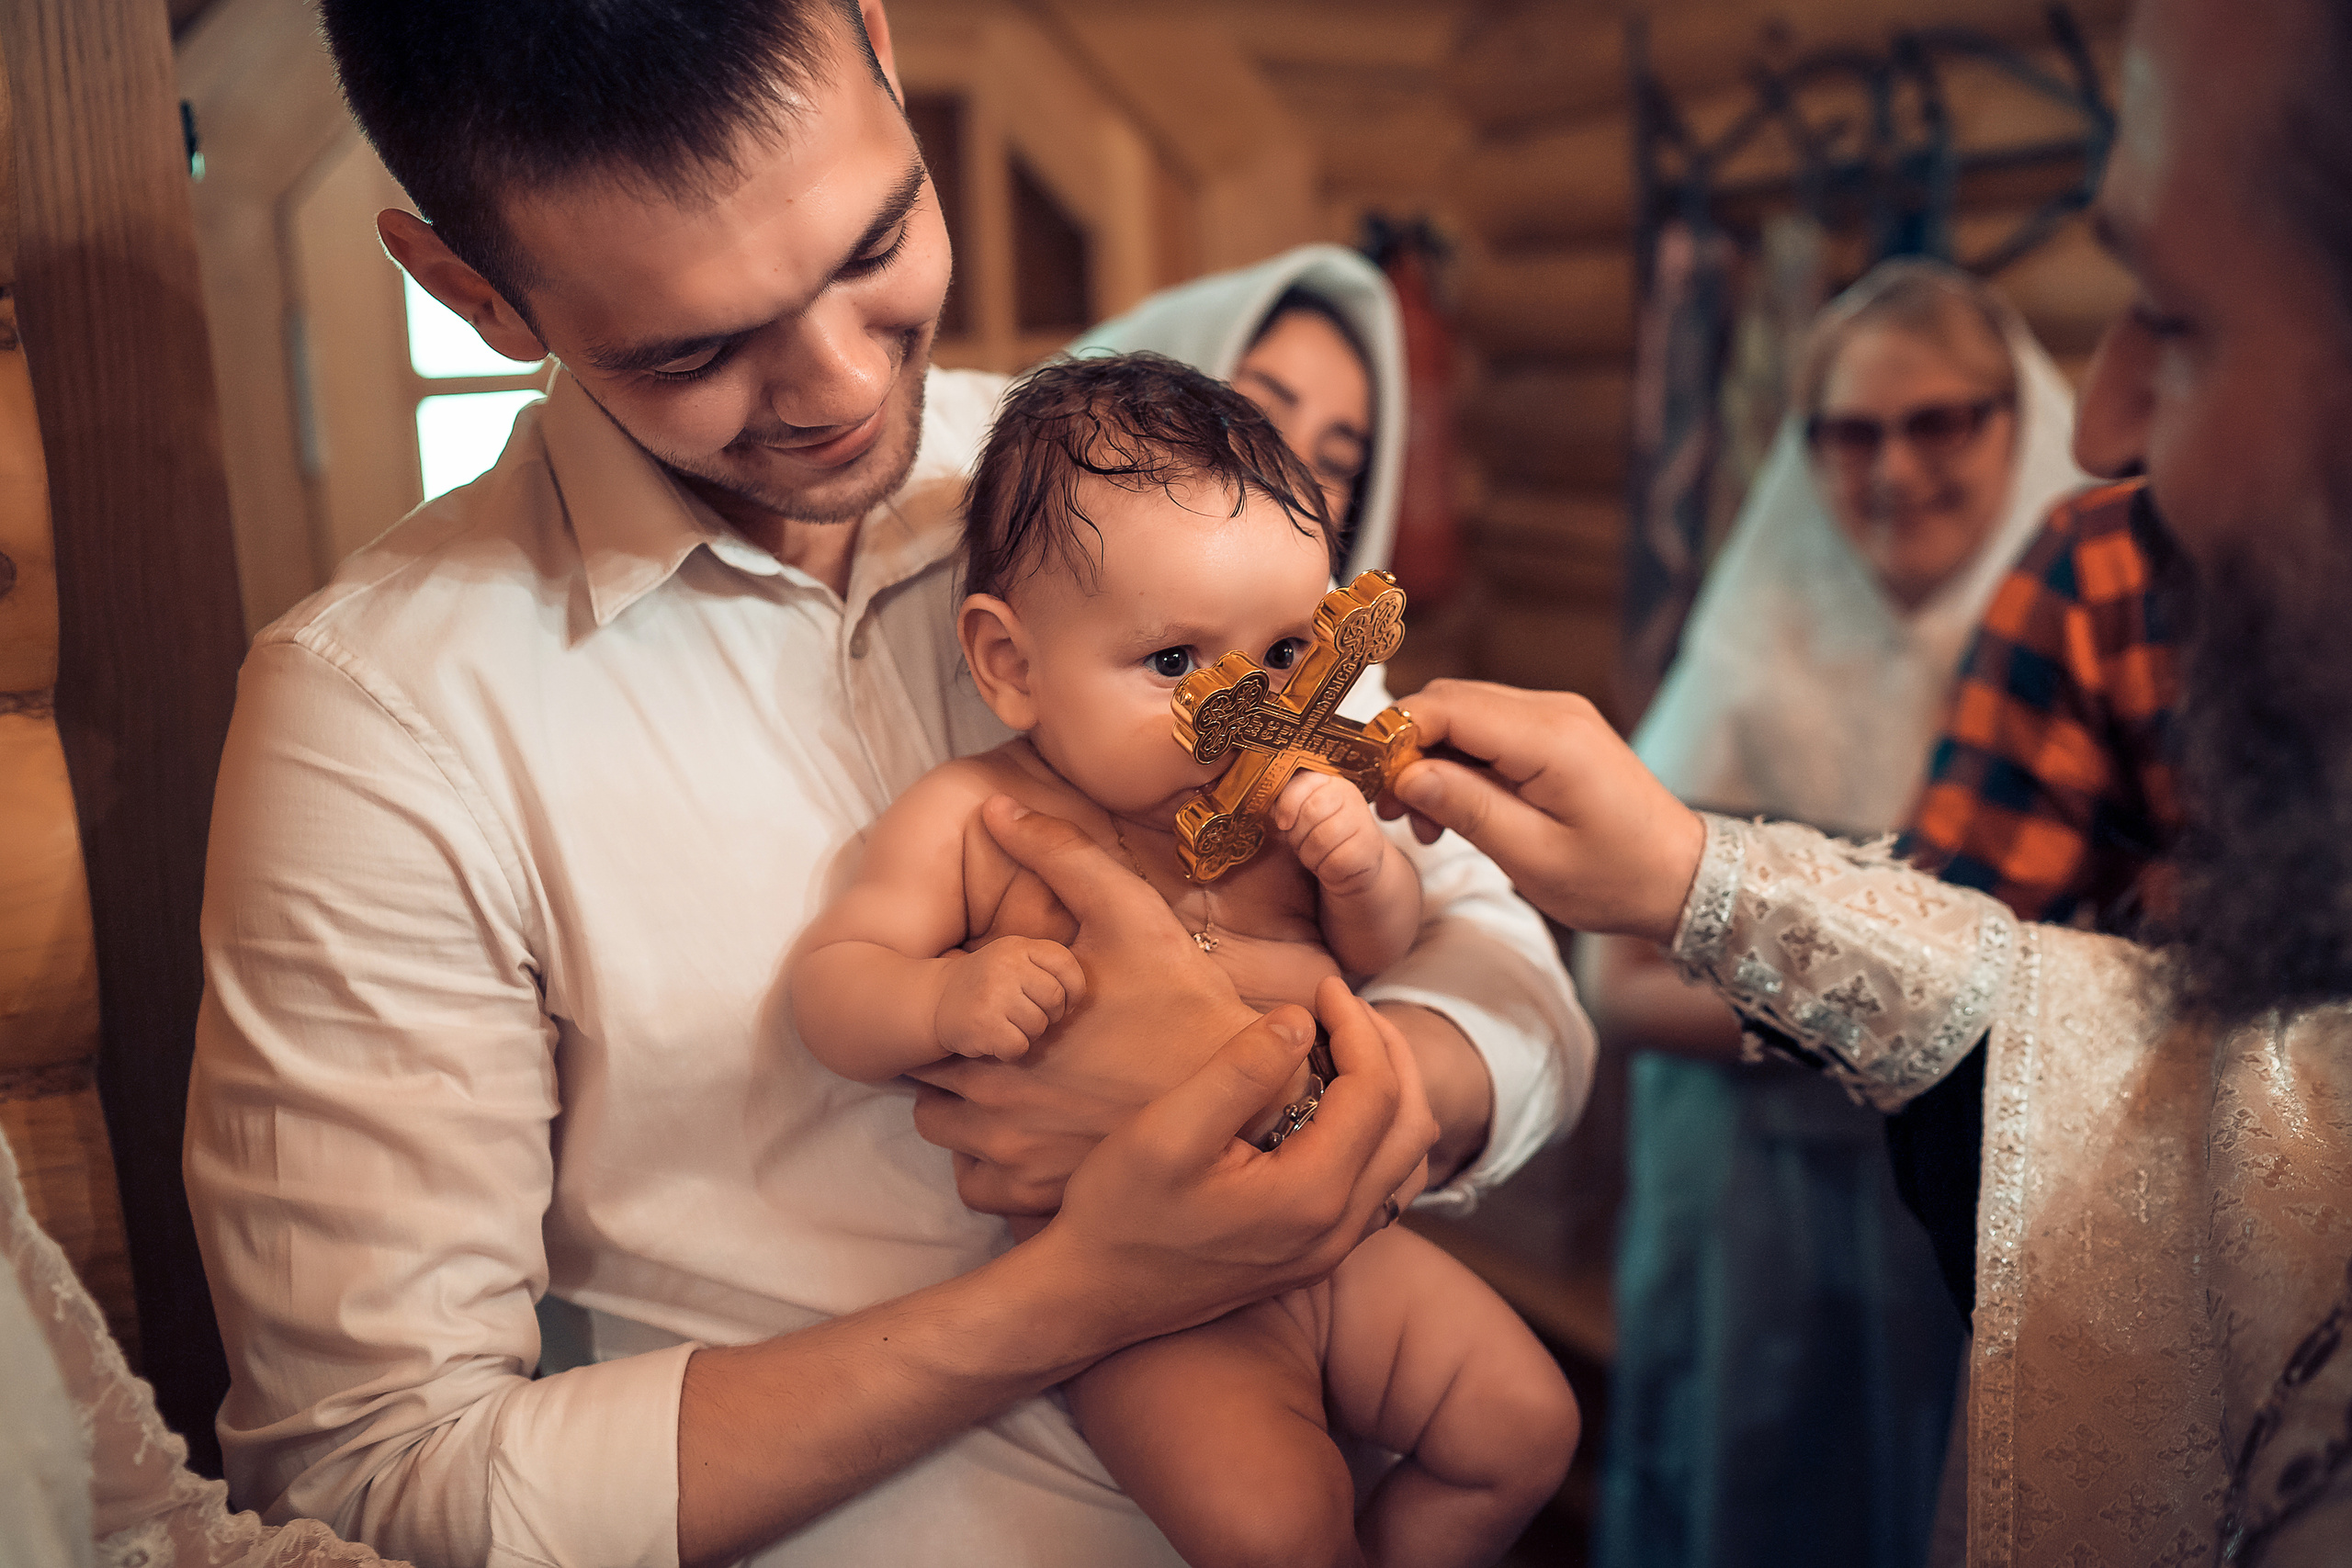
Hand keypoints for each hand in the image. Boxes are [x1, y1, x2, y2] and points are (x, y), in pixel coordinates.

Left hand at [910, 797, 1259, 1214]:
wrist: (1249, 1101)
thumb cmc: (1187, 1004)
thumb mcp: (1130, 913)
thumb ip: (1059, 853)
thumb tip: (996, 809)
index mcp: (995, 1028)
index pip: (923, 1016)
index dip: (950, 1003)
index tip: (985, 999)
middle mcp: (988, 1101)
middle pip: (926, 1078)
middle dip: (956, 1057)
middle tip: (1005, 1040)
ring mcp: (1010, 1158)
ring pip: (945, 1135)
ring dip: (967, 1113)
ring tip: (1019, 1087)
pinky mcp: (1035, 1200)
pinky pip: (977, 1187)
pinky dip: (994, 1165)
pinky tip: (1036, 1133)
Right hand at [935, 937, 1085, 1059]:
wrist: (936, 1000)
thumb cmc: (988, 984)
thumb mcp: (1014, 960)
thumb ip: (1047, 968)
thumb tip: (1081, 1000)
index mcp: (1018, 947)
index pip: (1066, 964)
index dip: (1074, 989)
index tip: (1065, 1002)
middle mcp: (1005, 966)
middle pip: (1055, 998)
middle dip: (1051, 1015)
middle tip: (1033, 1017)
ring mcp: (992, 994)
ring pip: (1038, 1025)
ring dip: (1030, 1034)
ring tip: (1010, 1026)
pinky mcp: (982, 1024)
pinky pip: (1019, 1046)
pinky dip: (1012, 1050)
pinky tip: (997, 1040)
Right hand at [1041, 974, 1438, 1331]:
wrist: (1091, 1299)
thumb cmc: (1118, 1213)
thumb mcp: (1167, 1131)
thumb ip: (1239, 1071)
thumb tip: (1299, 1019)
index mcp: (1311, 1196)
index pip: (1374, 1092)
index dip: (1357, 1026)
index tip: (1320, 986)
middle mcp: (1336, 1231)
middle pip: (1412, 1124)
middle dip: (1387, 1052)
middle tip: (1342, 1006)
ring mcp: (1329, 1251)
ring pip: (1405, 1161)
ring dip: (1390, 1094)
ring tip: (1345, 1046)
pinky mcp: (1314, 1257)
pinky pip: (1380, 1187)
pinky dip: (1374, 1133)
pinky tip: (1328, 1105)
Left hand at [1273, 771, 1386, 895]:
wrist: (1356, 868)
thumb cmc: (1323, 840)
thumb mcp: (1303, 818)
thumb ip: (1288, 806)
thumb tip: (1271, 807)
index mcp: (1332, 784)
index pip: (1304, 782)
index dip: (1287, 804)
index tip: (1282, 823)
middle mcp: (1351, 798)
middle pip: (1311, 812)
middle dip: (1298, 835)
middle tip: (1302, 845)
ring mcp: (1364, 823)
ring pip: (1321, 839)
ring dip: (1310, 856)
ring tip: (1316, 857)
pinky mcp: (1369, 850)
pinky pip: (1335, 862)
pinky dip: (1325, 870)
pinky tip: (1330, 868)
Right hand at [1382, 679, 1706, 944]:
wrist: (1682, 877)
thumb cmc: (1615, 878)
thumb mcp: (1533, 857)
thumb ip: (1467, 808)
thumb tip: (1407, 775)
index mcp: (1550, 738)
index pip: (1446, 707)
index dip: (1396, 737)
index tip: (1371, 784)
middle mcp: (1553, 710)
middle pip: (1449, 701)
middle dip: (1406, 747)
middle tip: (1391, 808)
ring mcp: (1557, 716)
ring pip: (1464, 712)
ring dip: (1430, 757)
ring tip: (1422, 820)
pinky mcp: (1557, 731)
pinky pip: (1489, 728)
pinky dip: (1459, 760)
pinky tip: (1454, 806)